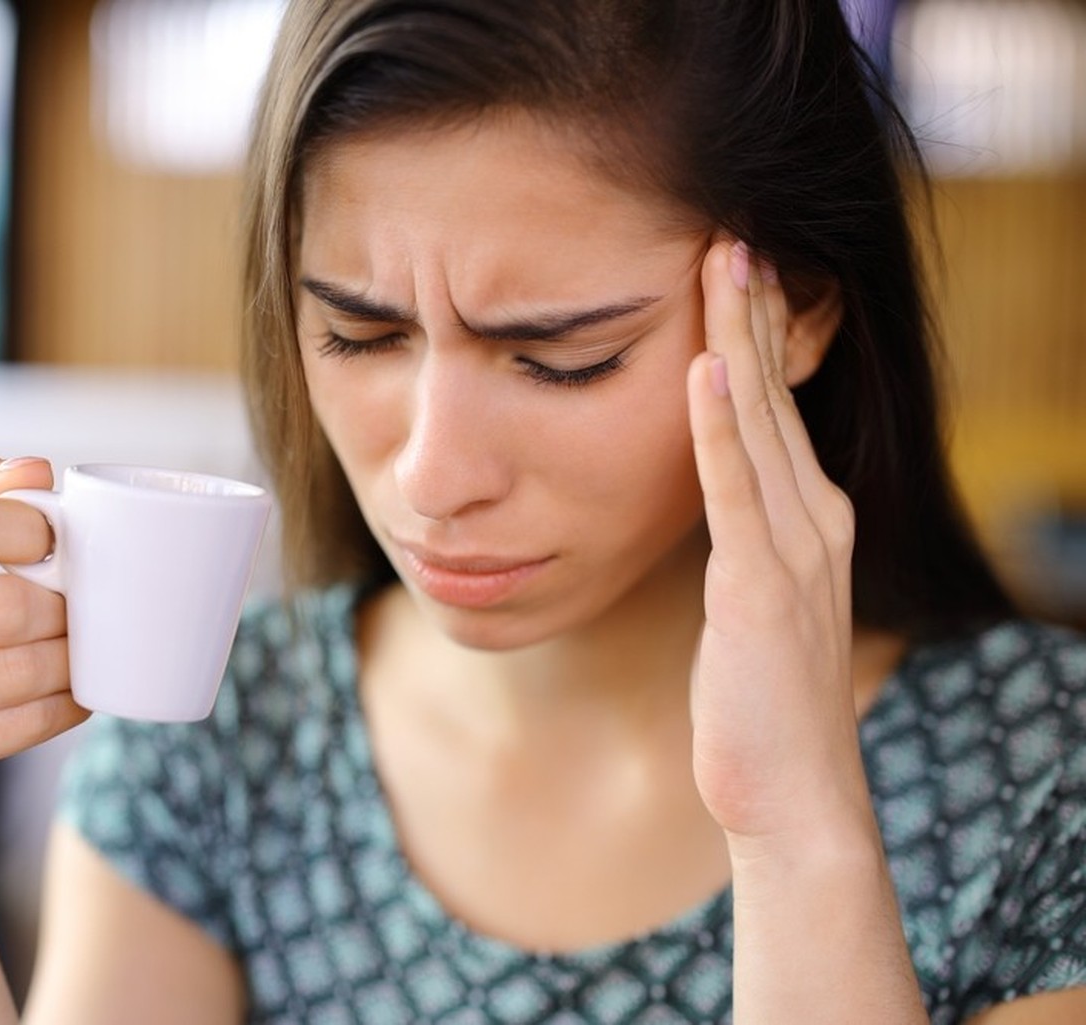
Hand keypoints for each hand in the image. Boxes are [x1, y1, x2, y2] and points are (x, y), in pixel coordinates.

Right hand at [0, 455, 89, 844]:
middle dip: (60, 609)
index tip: (54, 544)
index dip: (29, 530)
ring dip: (68, 661)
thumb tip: (34, 470)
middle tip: (75, 610)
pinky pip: (21, 725)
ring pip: (20, 669)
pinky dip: (61, 708)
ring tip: (74, 651)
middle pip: (4, 604)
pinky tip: (67, 696)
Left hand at [686, 239, 869, 846]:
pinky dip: (719, 427)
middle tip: (727, 228)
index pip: (776, 406)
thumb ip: (741, 539)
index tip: (729, 266)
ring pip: (760, 422)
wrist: (790, 794)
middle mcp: (814, 520)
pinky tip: (702, 368)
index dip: (756, 333)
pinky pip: (735, 491)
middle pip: (775, 394)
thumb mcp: (753, 599)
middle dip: (751, 310)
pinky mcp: (761, 588)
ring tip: (721, 262)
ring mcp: (793, 551)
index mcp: (809, 519)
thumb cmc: (758, 701)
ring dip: (737, 338)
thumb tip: (709, 499)